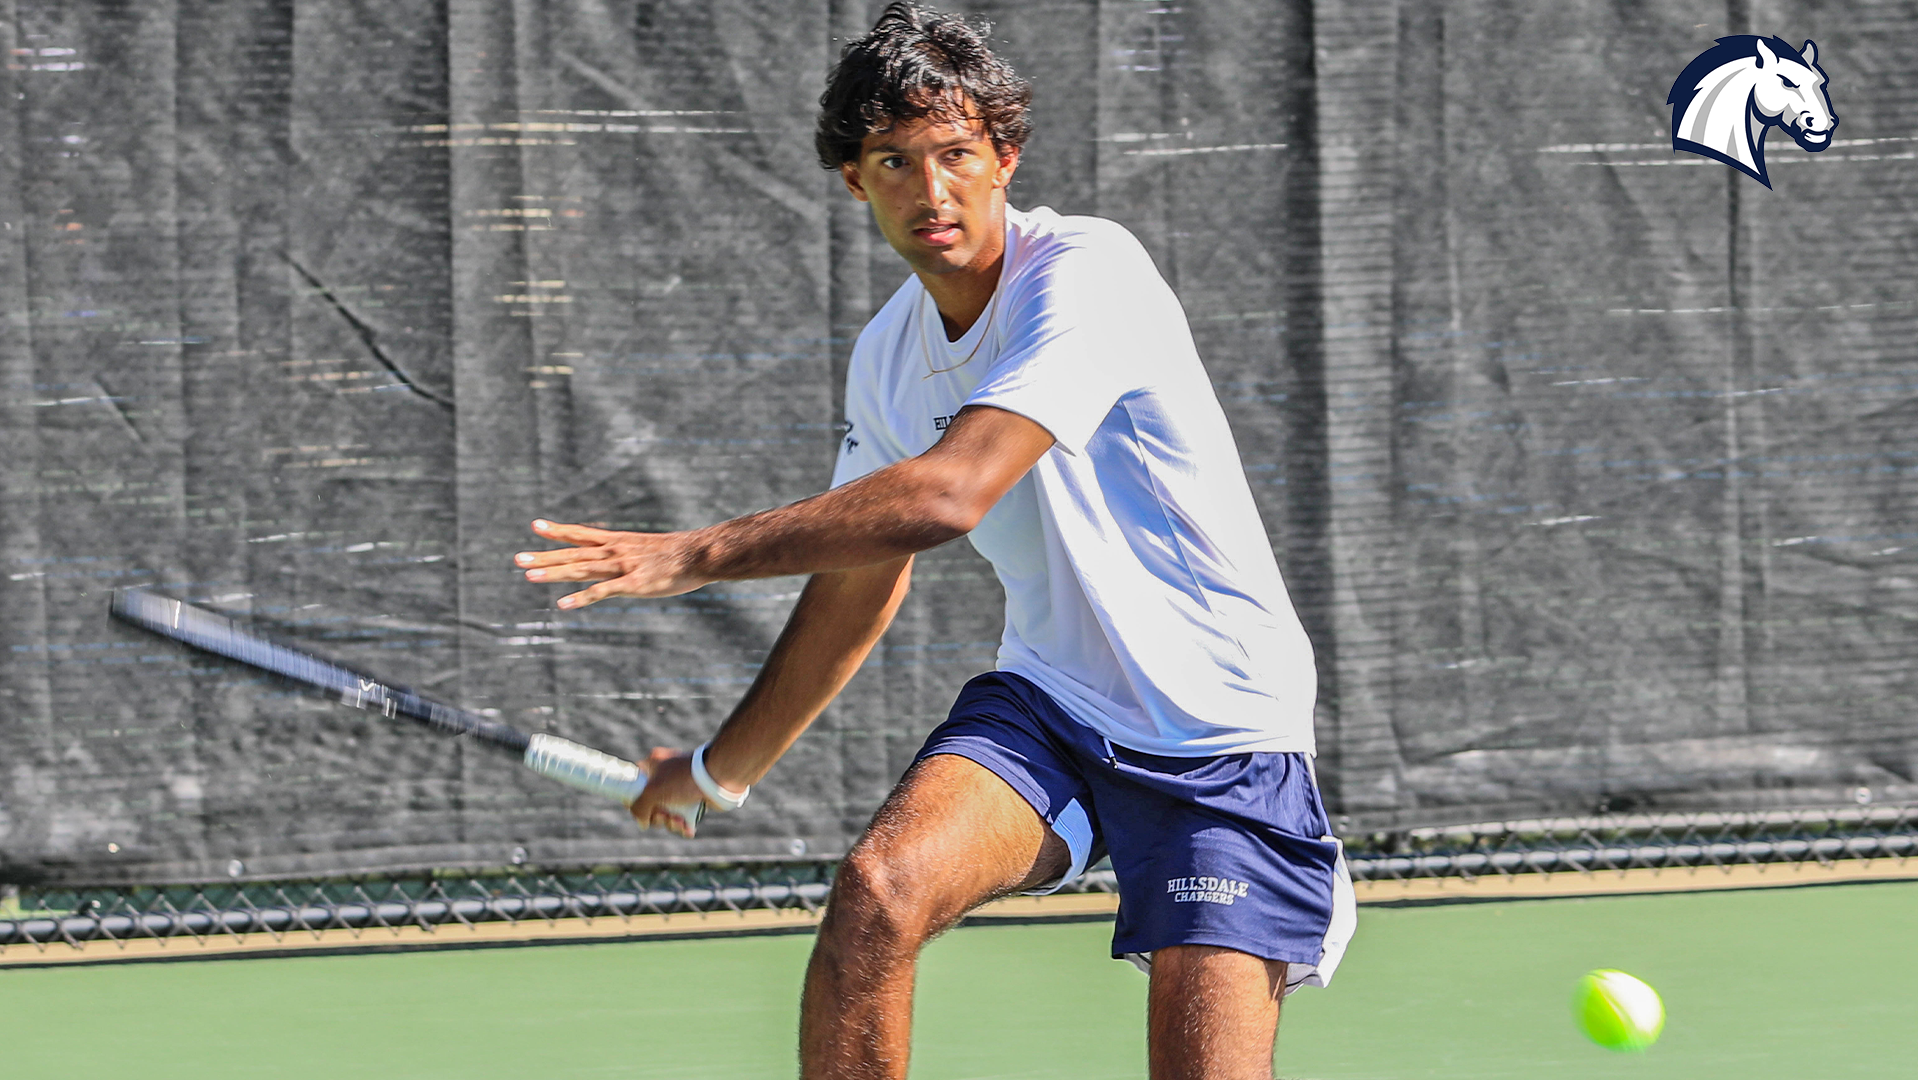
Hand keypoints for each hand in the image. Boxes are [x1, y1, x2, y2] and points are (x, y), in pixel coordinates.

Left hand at [514, 519, 708, 608]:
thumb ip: (633, 554)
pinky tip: (562, 604)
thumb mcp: (650, 549)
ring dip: (553, 572)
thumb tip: (627, 559)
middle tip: (517, 558)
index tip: (536, 526)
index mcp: (619, 542)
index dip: (558, 531)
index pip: (582, 534)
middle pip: (573, 553)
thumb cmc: (680, 553)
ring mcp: (622, 567)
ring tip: (528, 575)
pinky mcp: (632, 584)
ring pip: (580, 569)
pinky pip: (601, 592)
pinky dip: (581, 598)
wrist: (700, 553)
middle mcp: (615, 551)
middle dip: (544, 555)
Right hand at [631, 748, 706, 837]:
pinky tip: (688, 828)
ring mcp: (682, 787)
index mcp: (654, 765)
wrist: (718, 777)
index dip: (635, 801)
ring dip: (671, 823)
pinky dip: (684, 825)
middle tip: (664, 815)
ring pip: (668, 812)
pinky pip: (684, 816)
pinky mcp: (695, 798)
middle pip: (652, 804)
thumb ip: (639, 806)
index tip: (640, 812)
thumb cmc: (684, 779)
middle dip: (657, 816)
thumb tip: (642, 822)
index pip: (636, 784)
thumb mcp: (653, 791)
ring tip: (679, 821)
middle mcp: (667, 775)